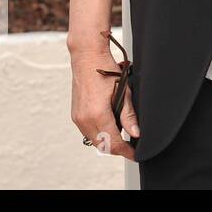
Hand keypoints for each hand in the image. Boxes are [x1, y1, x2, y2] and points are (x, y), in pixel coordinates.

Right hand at [69, 38, 139, 159]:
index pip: (113, 142)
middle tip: (131, 147)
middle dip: (117, 148)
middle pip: (101, 145)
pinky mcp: (75, 114)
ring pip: (93, 140)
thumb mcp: (124, 92)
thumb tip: (136, 133)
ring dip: (107, 142)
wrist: (87, 58)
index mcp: (97, 115)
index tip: (135, 154)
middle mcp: (84, 119)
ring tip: (123, 137)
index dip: (125, 151)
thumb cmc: (106, 70)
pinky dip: (99, 133)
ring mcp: (77, 118)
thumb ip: (129, 116)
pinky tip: (110, 127)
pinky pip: (87, 131)